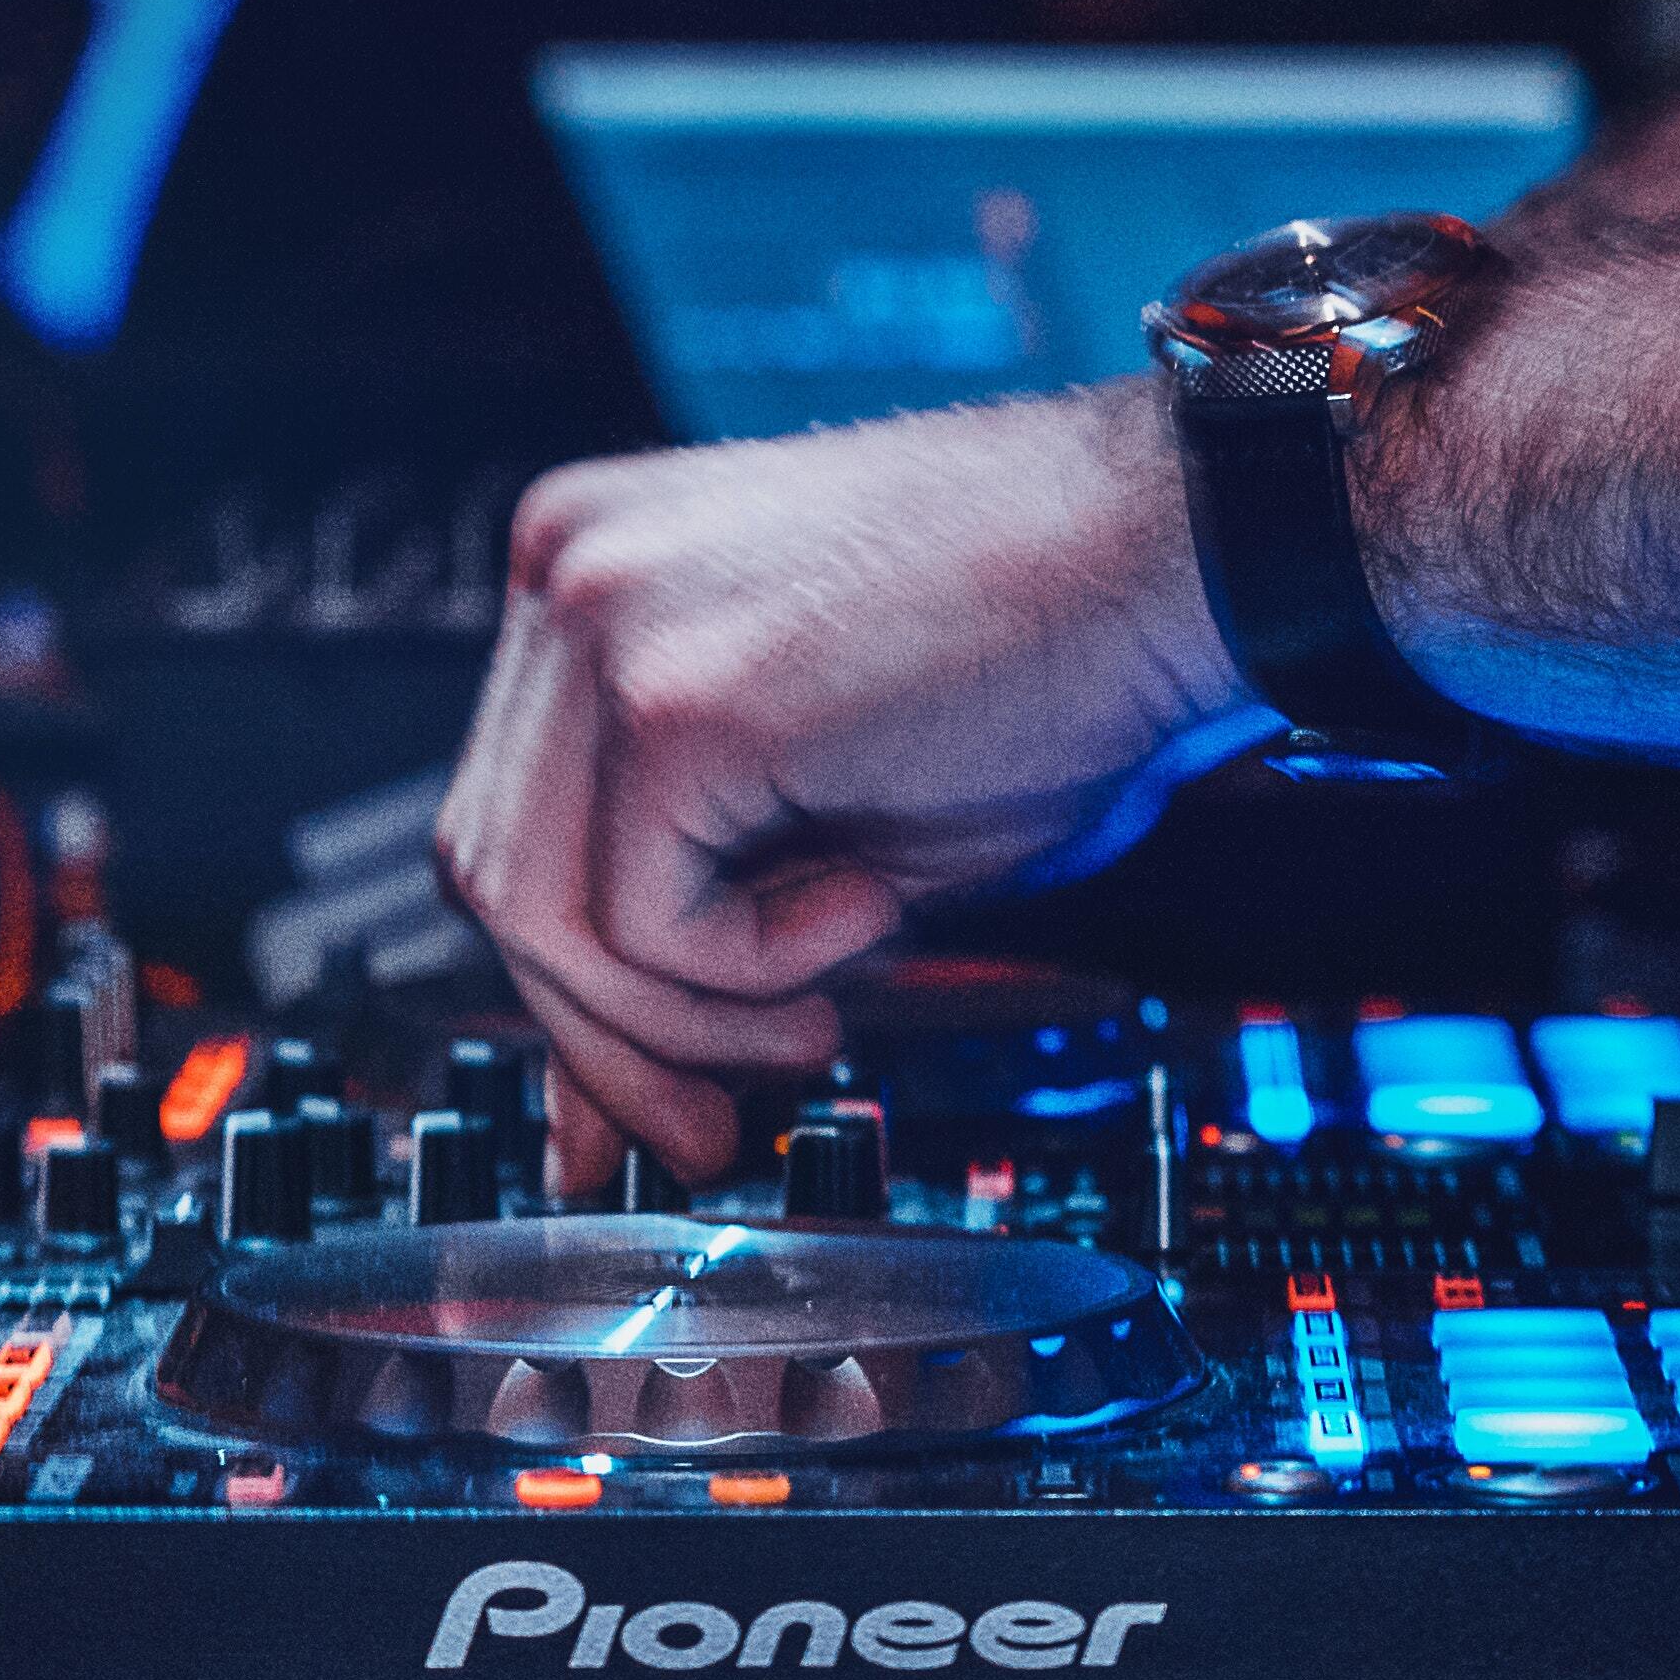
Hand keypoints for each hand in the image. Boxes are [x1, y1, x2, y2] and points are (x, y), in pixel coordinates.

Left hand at [435, 388, 1257, 1185]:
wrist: (1189, 553)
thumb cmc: (1052, 657)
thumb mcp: (829, 821)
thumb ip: (692, 932)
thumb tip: (601, 1105)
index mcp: (591, 566)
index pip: (506, 816)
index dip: (567, 986)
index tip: (630, 1100)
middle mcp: (567, 568)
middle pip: (490, 871)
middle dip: (603, 1033)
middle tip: (705, 1126)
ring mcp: (605, 618)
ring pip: (538, 915)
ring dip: (684, 1018)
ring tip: (823, 1009)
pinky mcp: (671, 695)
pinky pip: (641, 926)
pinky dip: (754, 968)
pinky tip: (868, 902)